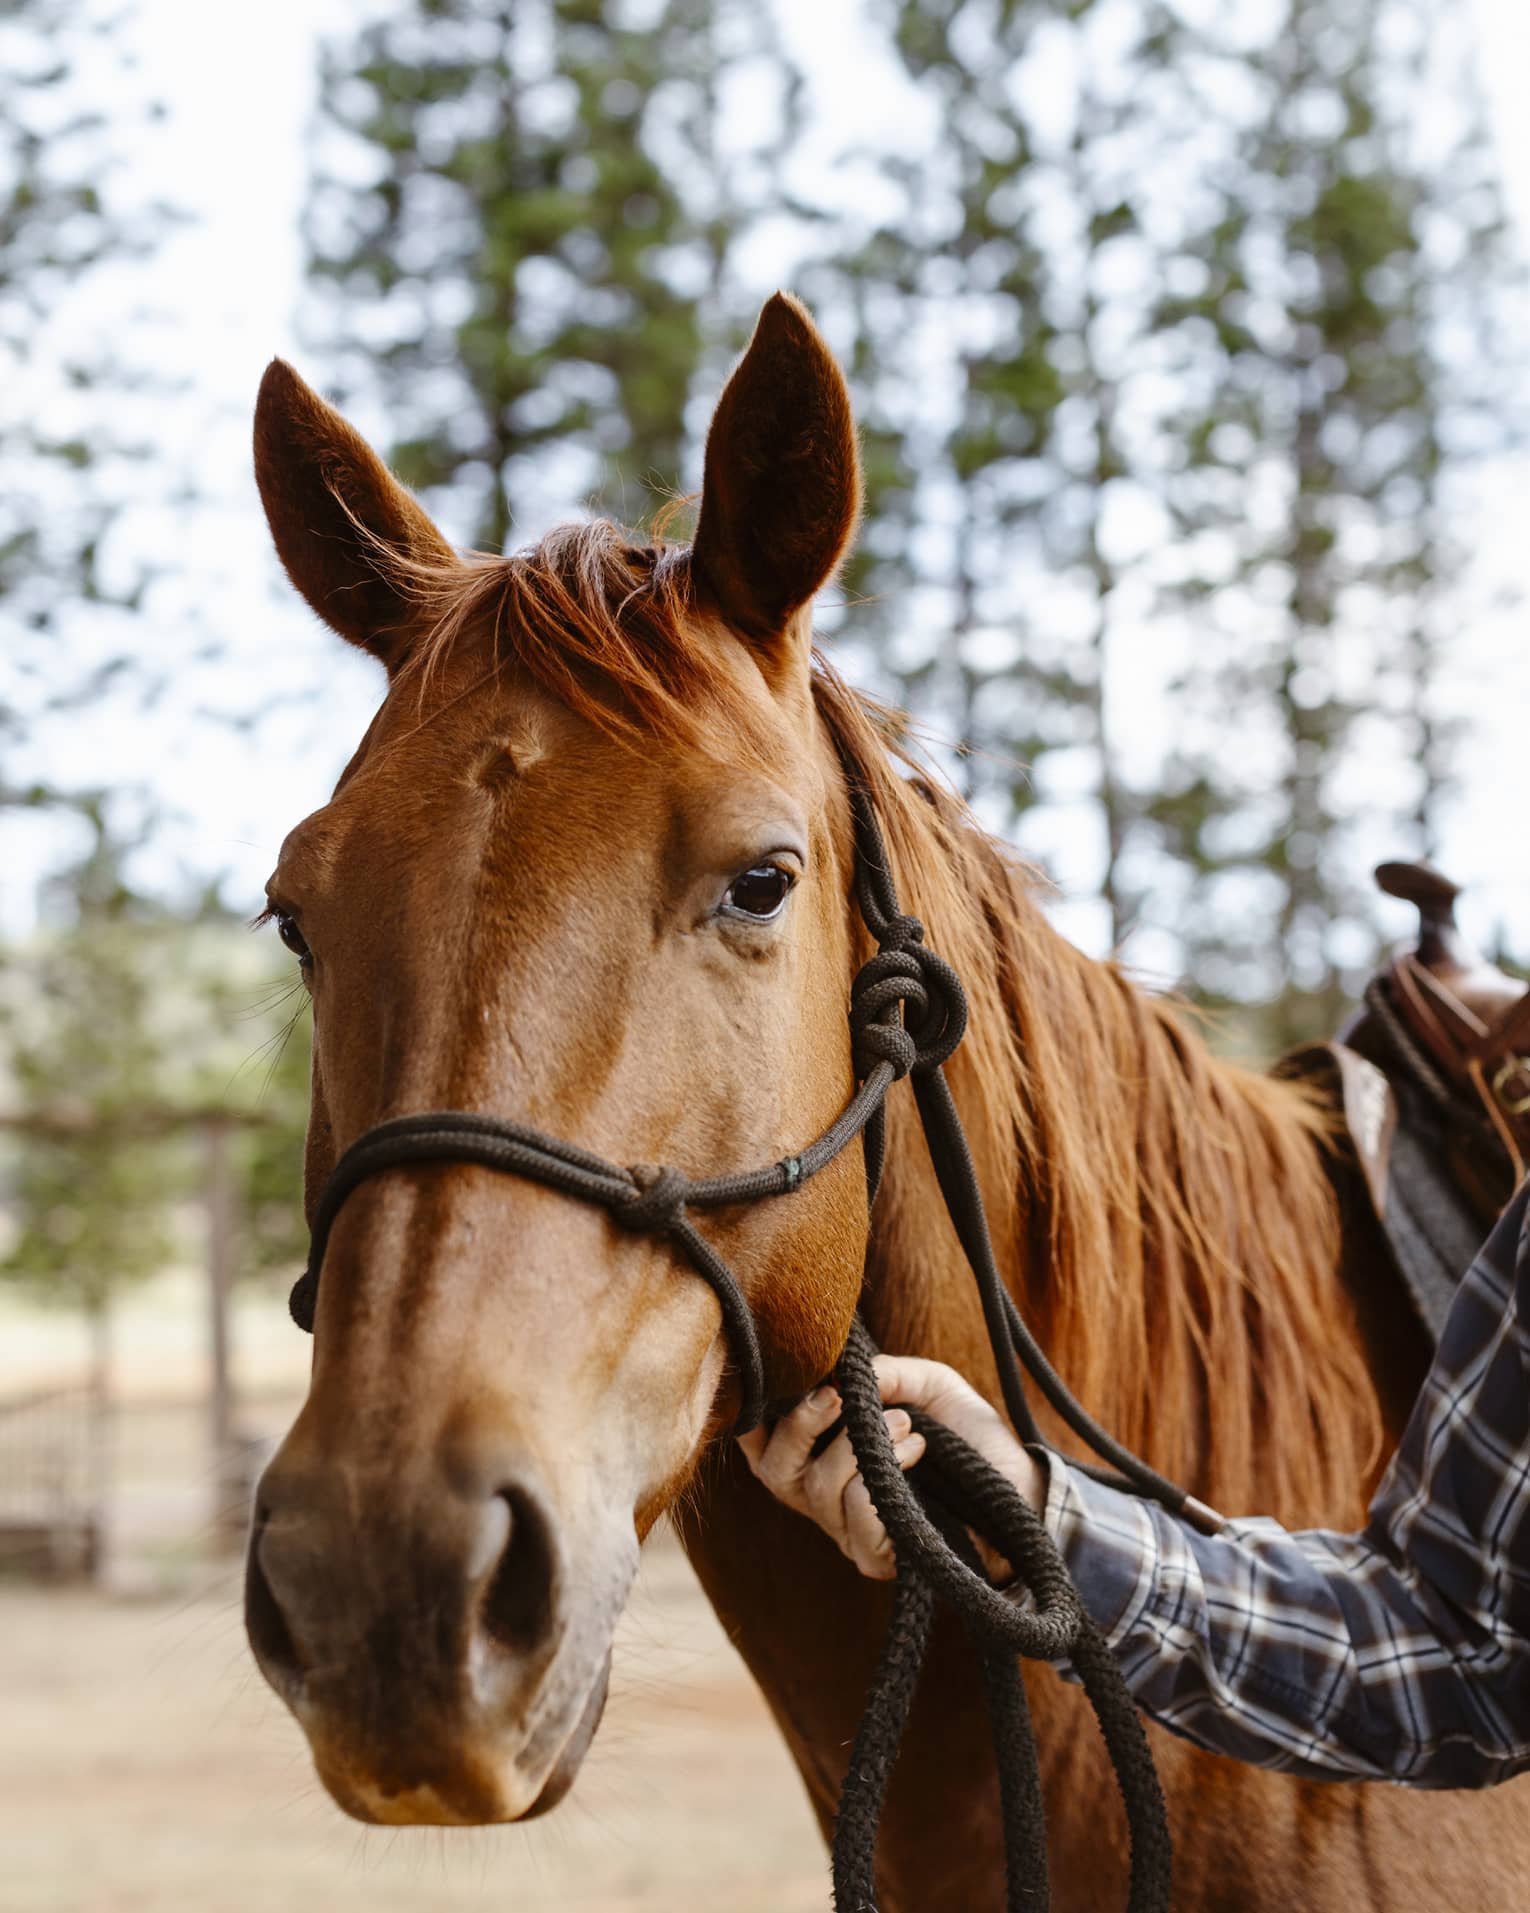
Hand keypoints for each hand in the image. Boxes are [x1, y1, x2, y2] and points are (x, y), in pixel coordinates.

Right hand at [738, 1353, 1044, 1581]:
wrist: (1021, 1490)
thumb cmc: (970, 1439)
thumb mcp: (929, 1386)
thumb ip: (888, 1373)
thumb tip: (846, 1373)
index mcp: (825, 1457)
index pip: (763, 1448)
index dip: (757, 1420)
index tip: (787, 1382)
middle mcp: (826, 1500)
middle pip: (776, 1471)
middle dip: (800, 1425)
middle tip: (837, 1396)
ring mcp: (849, 1533)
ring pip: (821, 1488)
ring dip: (863, 1445)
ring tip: (908, 1425)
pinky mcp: (877, 1557)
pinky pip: (857, 1517)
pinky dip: (885, 1475)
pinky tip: (919, 1453)